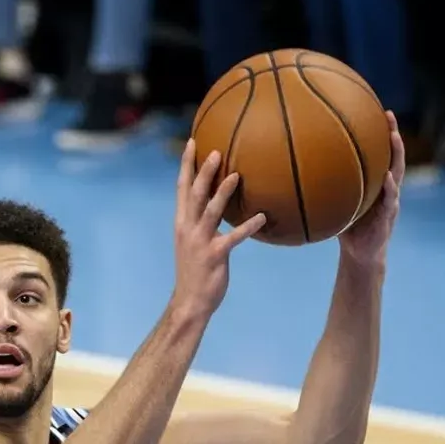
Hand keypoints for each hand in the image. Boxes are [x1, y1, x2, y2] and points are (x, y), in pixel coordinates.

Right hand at [171, 141, 265, 321]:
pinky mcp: (215, 256)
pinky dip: (248, 227)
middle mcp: (188, 228)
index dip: (186, 164)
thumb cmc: (196, 269)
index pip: (182, 187)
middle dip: (204, 171)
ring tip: (237, 175)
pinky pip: (234, 238)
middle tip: (216, 151)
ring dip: (223, 192)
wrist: (190, 301)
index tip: (192, 142)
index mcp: (182, 222)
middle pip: (195, 194)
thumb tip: (221, 202)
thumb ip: (204, 220)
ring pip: (211, 211)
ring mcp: (200, 242)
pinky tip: (263, 217)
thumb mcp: (194, 241)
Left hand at [338, 110, 404, 269]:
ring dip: (396, 155)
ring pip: (397, 174)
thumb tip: (293, 176)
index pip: (378, 154)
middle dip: (392, 135)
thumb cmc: (346, 227)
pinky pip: (390, 201)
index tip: (375, 111)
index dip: (378, 133)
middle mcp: (386, 188)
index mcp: (375, 184)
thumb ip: (324, 191)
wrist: (360, 254)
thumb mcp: (335, 206)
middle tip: (388, 115)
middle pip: (392, 157)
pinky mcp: (388, 219)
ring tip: (394, 137)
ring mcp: (390, 202)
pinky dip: (390, 190)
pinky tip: (387, 179)